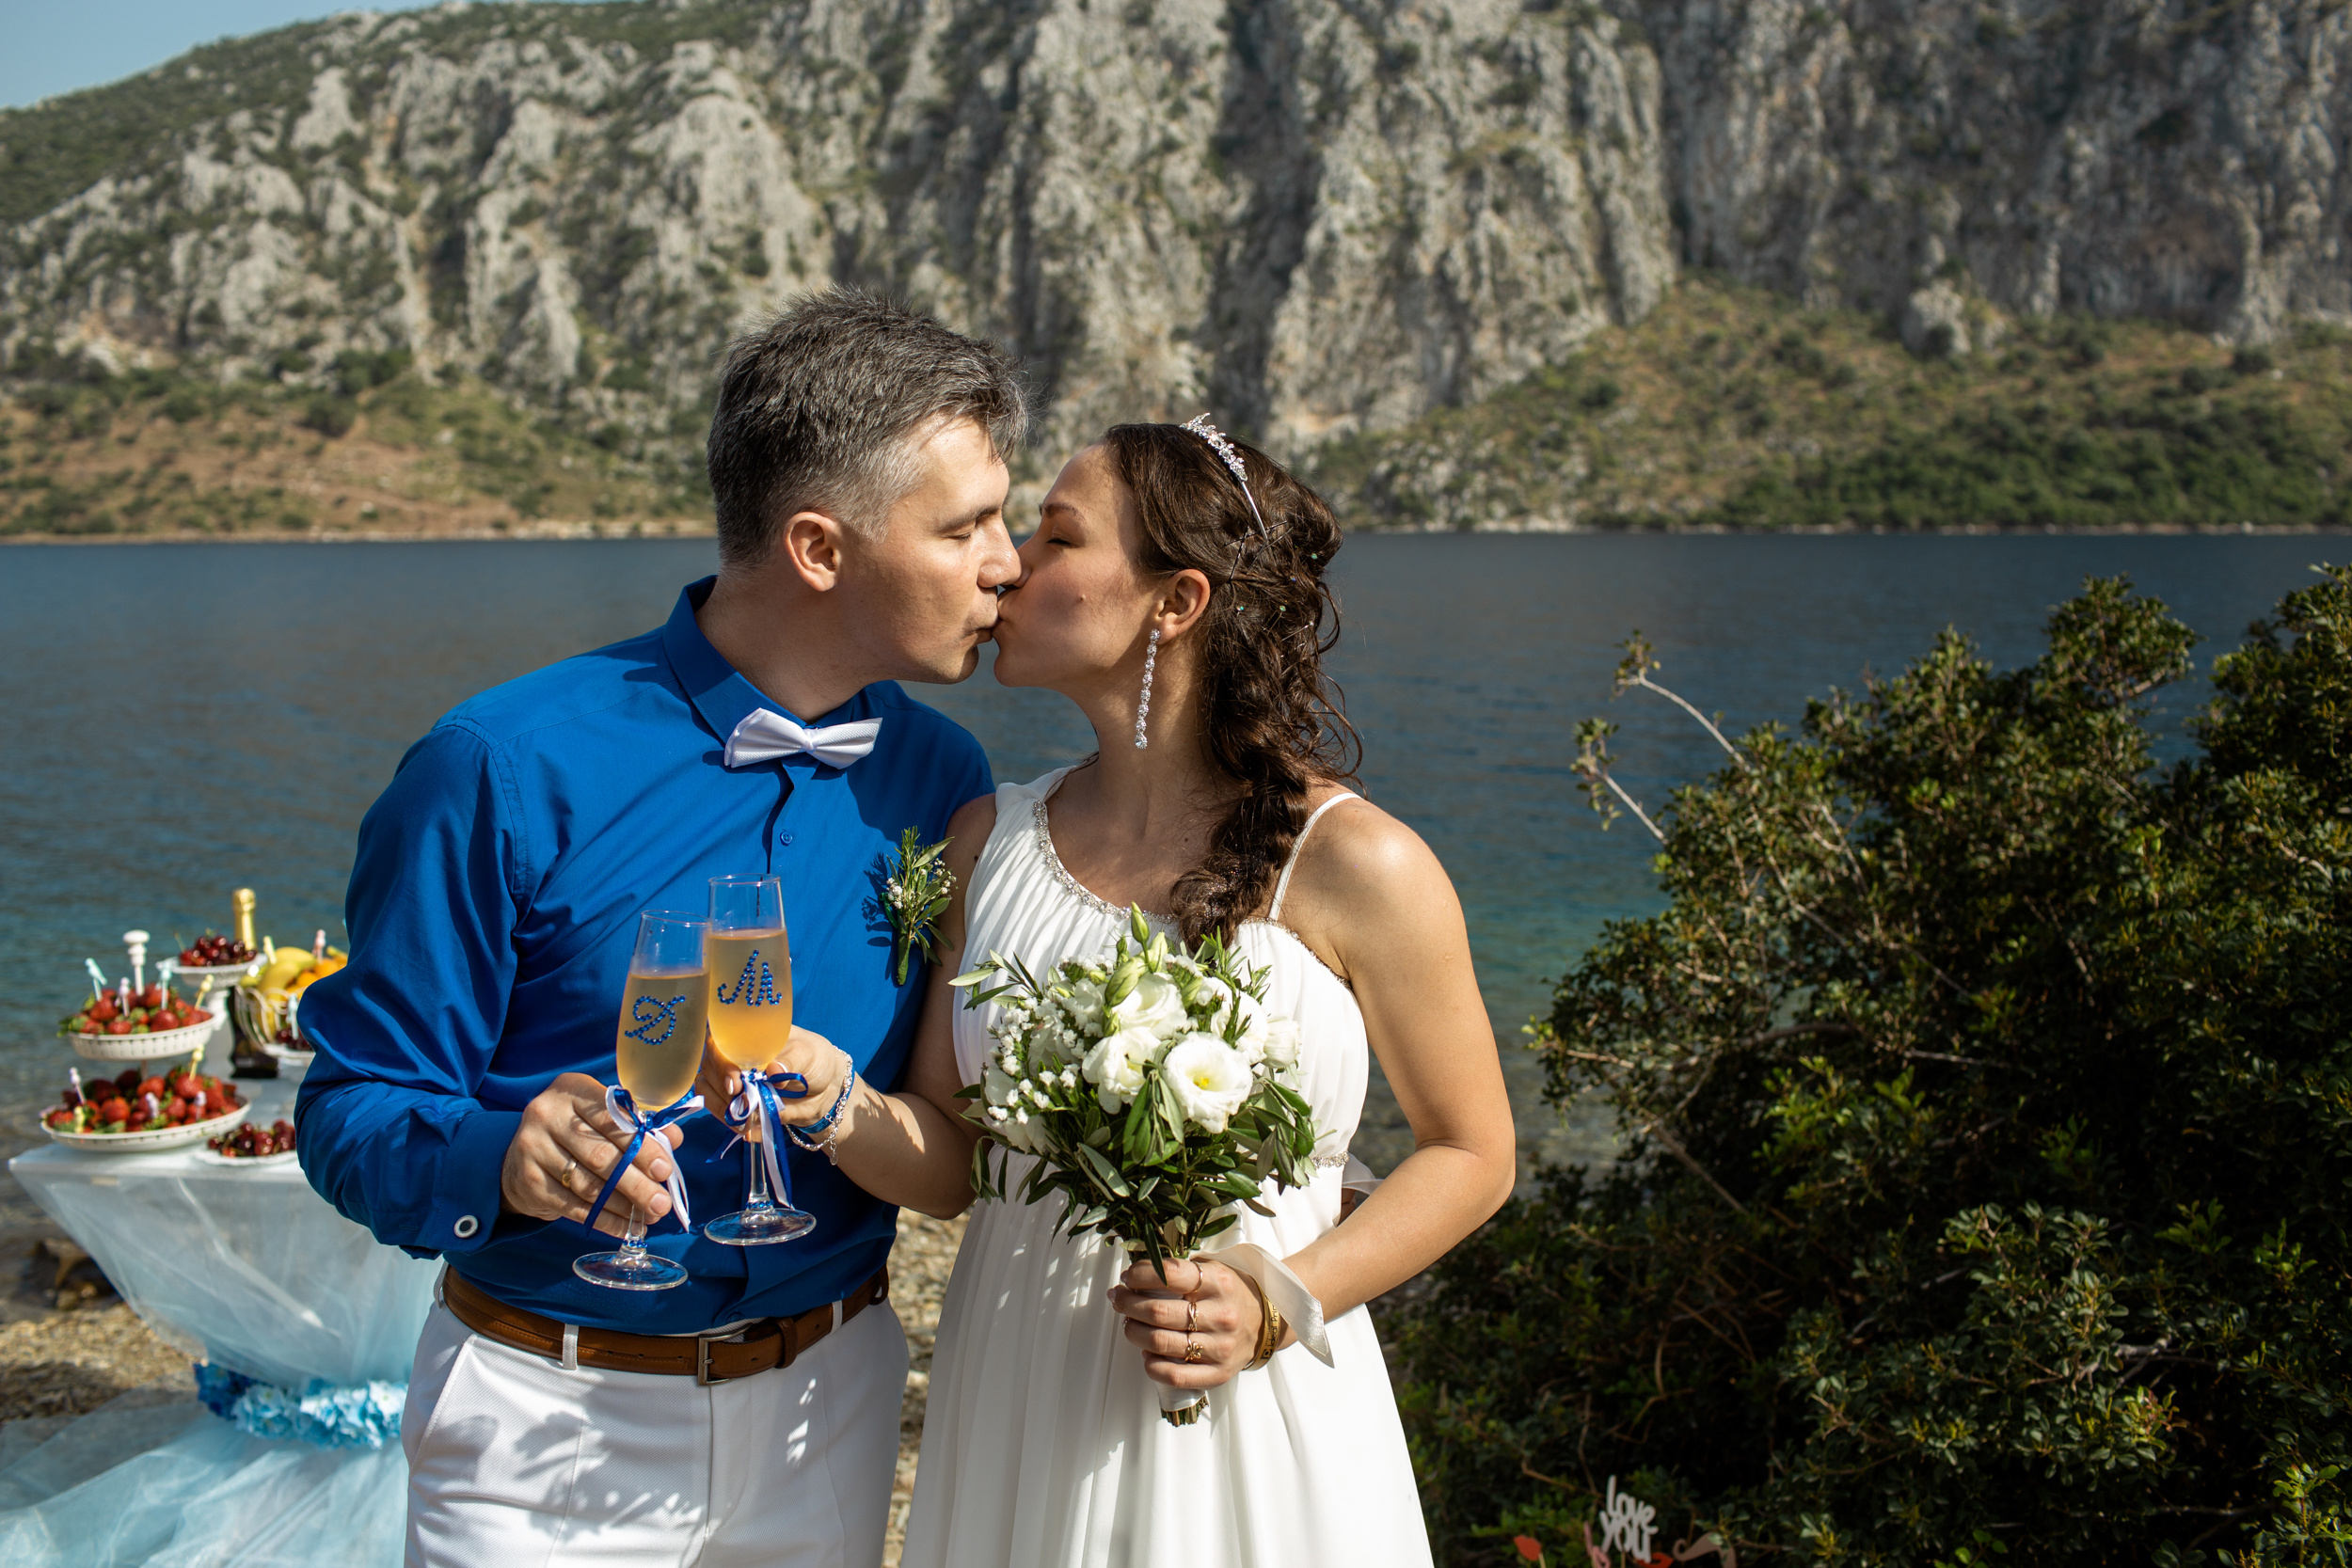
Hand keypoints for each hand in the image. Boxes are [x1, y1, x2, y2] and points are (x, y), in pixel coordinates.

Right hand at [499, 1071, 684, 1236]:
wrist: (520, 1154)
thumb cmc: (575, 1130)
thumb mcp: (603, 1116)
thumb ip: (638, 1125)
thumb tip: (675, 1139)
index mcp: (572, 1090)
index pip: (613, 1120)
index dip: (642, 1147)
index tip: (665, 1170)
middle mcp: (547, 1115)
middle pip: (600, 1156)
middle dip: (636, 1184)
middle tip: (662, 1203)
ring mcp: (533, 1148)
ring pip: (587, 1185)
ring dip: (623, 1206)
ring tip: (649, 1217)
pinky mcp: (528, 1181)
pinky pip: (572, 1207)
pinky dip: (603, 1220)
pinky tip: (625, 1228)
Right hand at [694, 1026, 846, 1131]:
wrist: (823, 1089)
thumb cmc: (812, 1059)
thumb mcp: (807, 1054)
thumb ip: (791, 1062)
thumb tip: (774, 1069)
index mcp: (747, 1035)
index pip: (718, 1040)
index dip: (721, 1062)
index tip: (735, 1083)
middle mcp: (733, 1055)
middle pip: (708, 1067)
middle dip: (723, 1088)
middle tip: (747, 1103)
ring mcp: (731, 1079)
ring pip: (707, 1089)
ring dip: (723, 1107)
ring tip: (747, 1119)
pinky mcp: (734, 1101)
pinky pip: (719, 1110)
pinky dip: (729, 1120)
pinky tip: (746, 1128)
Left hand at [1108, 1256, 1270, 1390]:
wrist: (1266, 1321)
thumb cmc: (1230, 1293)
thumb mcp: (1213, 1270)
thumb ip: (1179, 1271)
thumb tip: (1133, 1277)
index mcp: (1220, 1283)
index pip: (1169, 1275)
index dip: (1139, 1275)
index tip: (1127, 1277)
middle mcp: (1221, 1315)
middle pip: (1158, 1313)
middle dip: (1127, 1304)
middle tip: (1119, 1299)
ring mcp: (1221, 1347)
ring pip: (1160, 1344)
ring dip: (1134, 1332)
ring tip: (1129, 1324)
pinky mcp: (1218, 1373)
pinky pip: (1173, 1375)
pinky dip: (1151, 1364)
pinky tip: (1147, 1352)